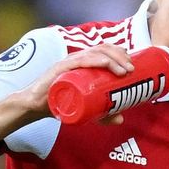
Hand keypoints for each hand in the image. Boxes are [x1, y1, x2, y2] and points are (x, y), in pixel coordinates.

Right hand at [20, 43, 134, 120]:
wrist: (35, 106)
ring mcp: (69, 62)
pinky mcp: (60, 69)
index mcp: (84, 62)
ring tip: (125, 70)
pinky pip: (80, 61)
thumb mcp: (86, 109)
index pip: (105, 50)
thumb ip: (103, 115)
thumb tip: (121, 119)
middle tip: (132, 69)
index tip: (132, 65)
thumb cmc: (60, 102)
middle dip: (121, 56)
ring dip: (113, 59)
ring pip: (95, 53)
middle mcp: (77, 58)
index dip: (120, 53)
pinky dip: (95, 60)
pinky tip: (106, 63)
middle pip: (103, 49)